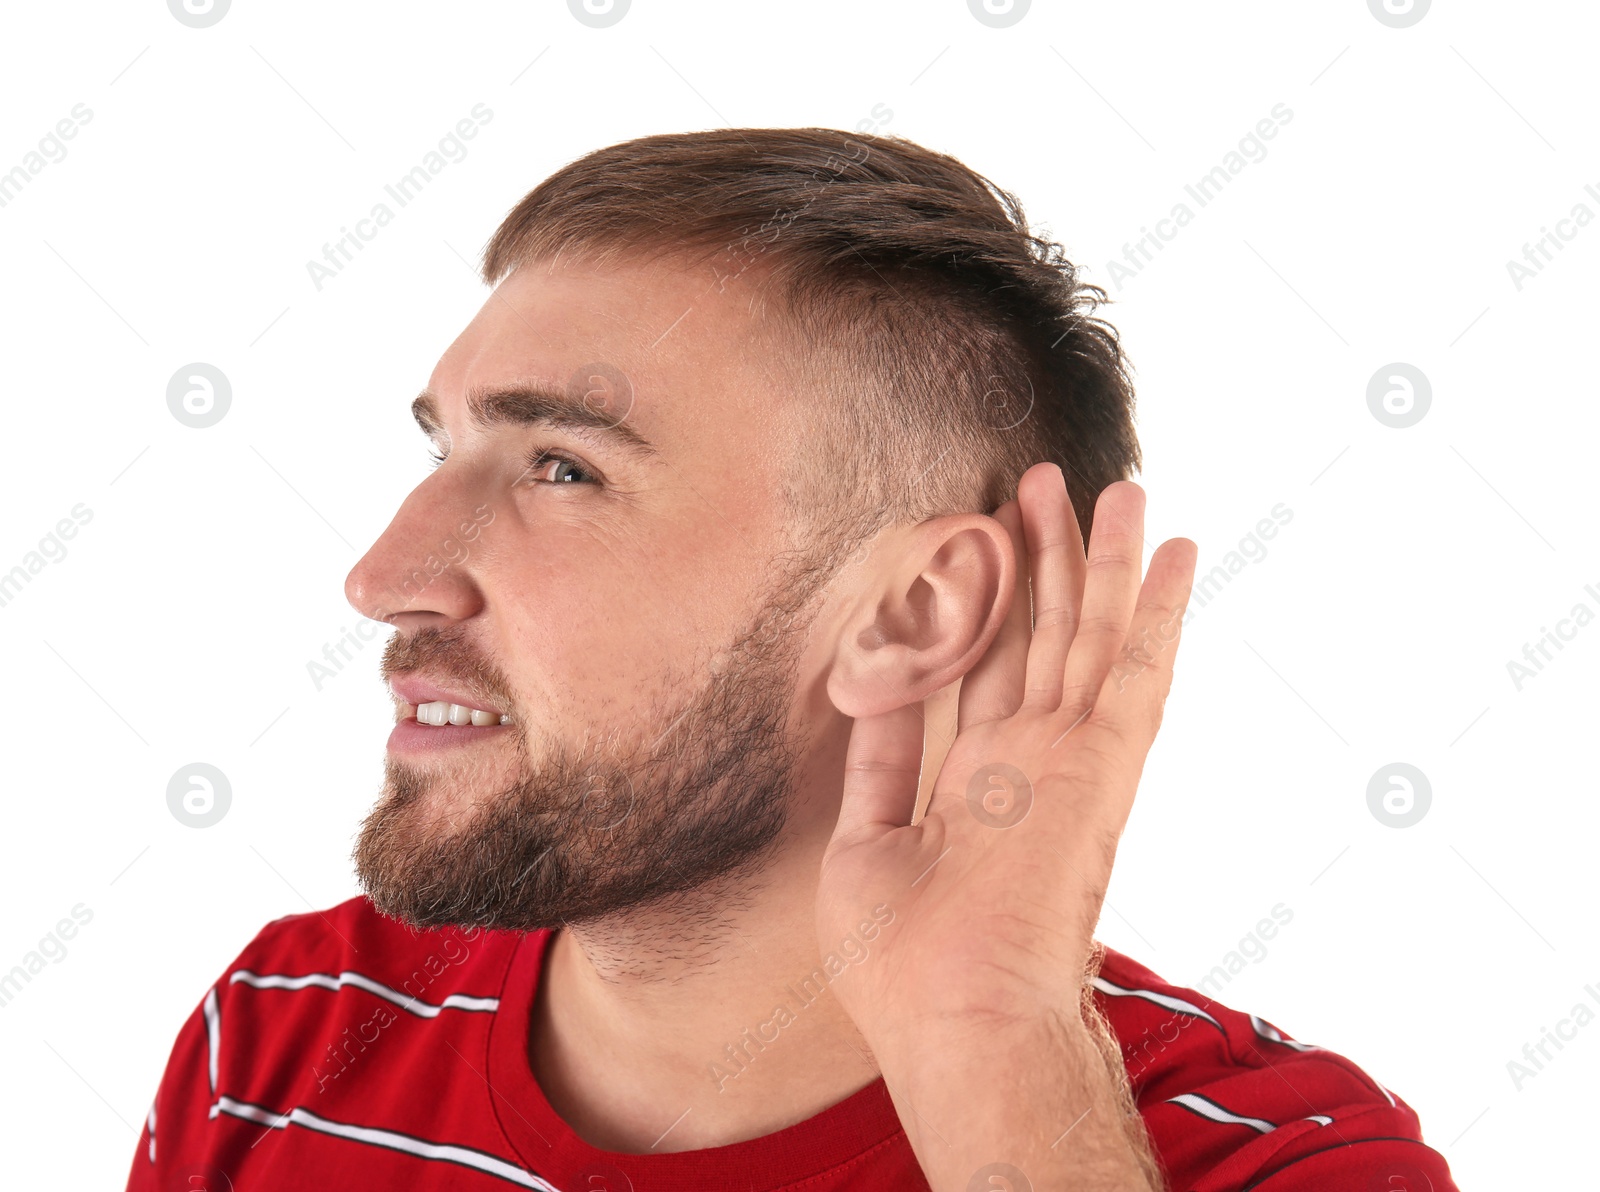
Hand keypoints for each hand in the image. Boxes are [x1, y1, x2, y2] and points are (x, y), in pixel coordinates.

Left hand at [816, 463, 1196, 1050]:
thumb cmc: (902, 966)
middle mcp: (1029, 761)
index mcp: (975, 782)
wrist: (955, 1022)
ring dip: (1105, 561)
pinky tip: (1177, 552)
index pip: (986, 668)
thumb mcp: (864, 844)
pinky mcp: (1104, 764)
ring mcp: (1070, 759)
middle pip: (1042, 635)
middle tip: (1048, 482)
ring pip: (1093, 634)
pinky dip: (1161, 610)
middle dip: (1047, 557)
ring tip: (1117, 488)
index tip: (983, 538)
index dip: (985, 602)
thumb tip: (871, 692)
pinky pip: (1140, 670)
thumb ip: (878, 763)